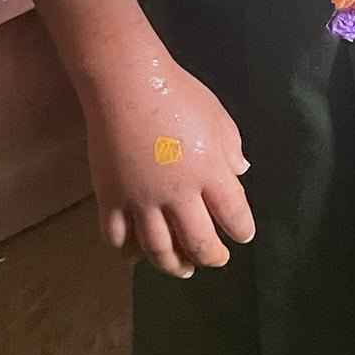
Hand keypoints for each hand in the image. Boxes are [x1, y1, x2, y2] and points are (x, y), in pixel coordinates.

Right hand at [83, 59, 253, 276]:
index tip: (243, 236)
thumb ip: (231, 148)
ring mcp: (141, 200)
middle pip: (197, 241)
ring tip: (182, 269)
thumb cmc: (180, 94)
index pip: (233, 214)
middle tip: (216, 260)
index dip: (241, 230)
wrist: (127, 85)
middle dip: (210, 256)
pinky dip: (127, 251)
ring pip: (158, 248)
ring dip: (173, 264)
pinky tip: (135, 255)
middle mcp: (178, 194)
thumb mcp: (218, 117)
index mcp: (210, 172)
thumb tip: (240, 172)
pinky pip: (117, 237)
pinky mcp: (110, 198)